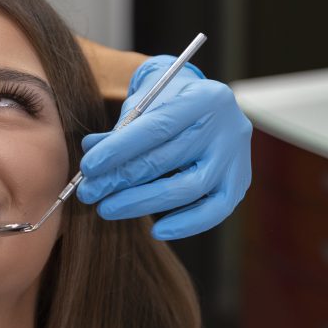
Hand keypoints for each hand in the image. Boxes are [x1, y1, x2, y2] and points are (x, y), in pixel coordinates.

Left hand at [77, 56, 251, 240]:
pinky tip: (156, 231)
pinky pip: (214, 211)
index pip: (156, 127)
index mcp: (202, 97)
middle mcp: (226, 125)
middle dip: (121, 180)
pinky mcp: (240, 182)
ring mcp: (236, 155)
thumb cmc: (165, 104)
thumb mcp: (143, 105)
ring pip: (188, 188)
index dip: (119, 150)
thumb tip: (90, 152)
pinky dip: (185, 224)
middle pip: (168, 160)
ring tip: (107, 208)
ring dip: (141, 203)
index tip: (88, 168)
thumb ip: (119, 129)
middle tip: (89, 193)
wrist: (201, 104)